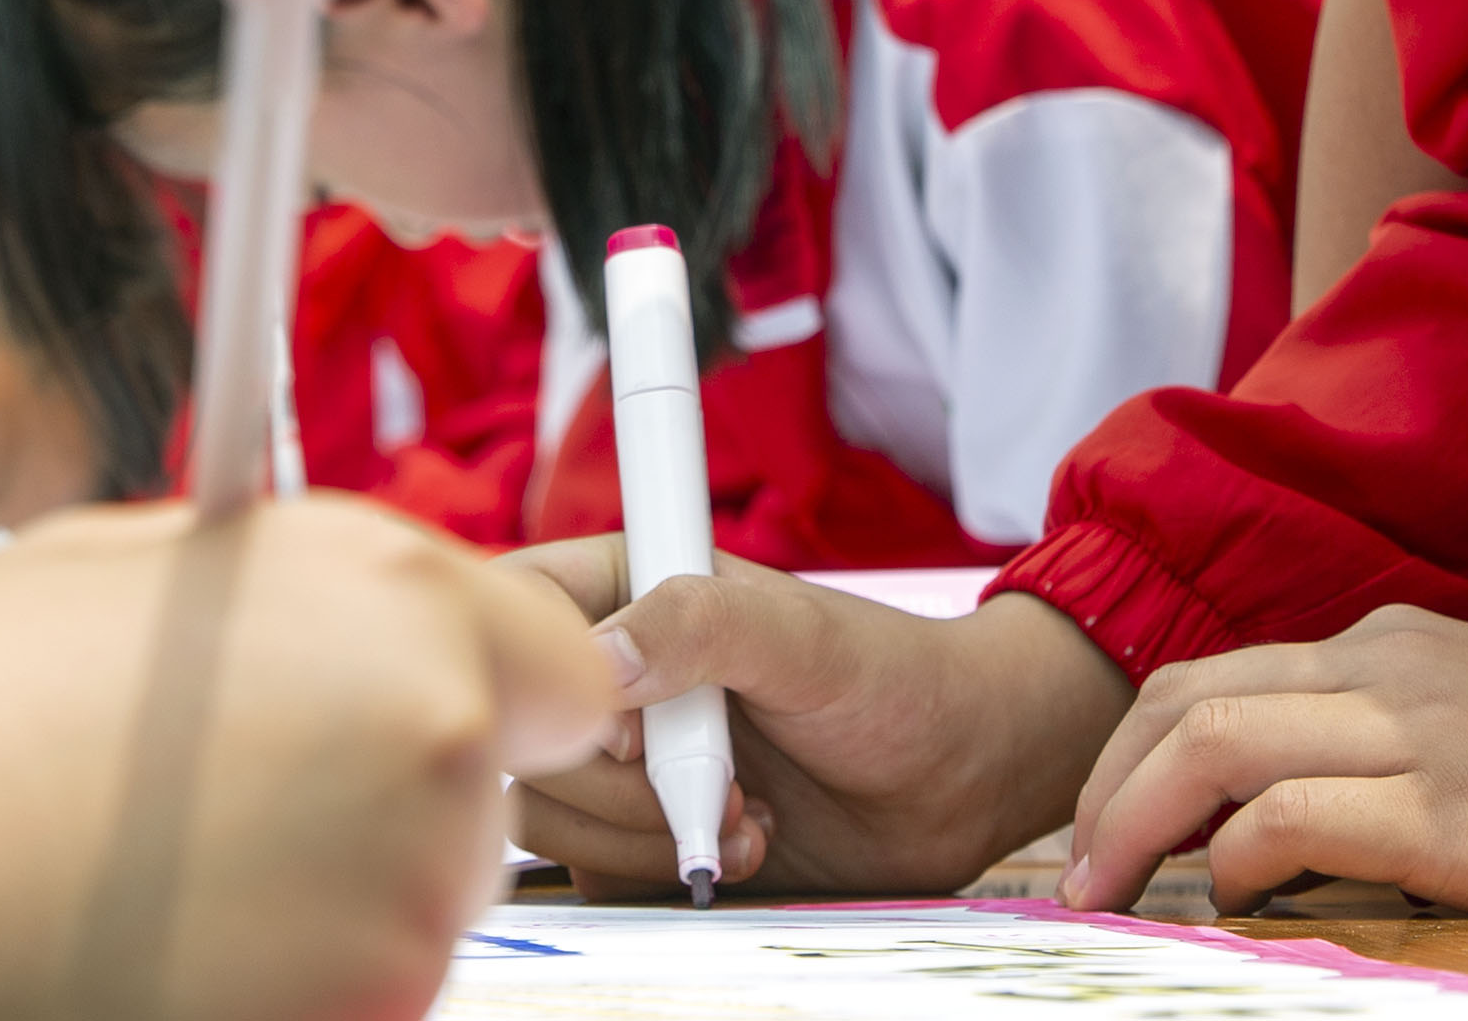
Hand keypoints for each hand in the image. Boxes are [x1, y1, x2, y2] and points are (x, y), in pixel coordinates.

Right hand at [0, 493, 604, 1020]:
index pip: (564, 662)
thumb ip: (296, 588)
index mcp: (398, 595)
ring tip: (162, 864)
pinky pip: (358, 989)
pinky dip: (286, 977)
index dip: (488, 691)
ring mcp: (408, 900)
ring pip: (421, 899)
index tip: (416, 714)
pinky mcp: (360, 1015)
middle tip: (228, 792)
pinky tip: (162, 939)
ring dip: (329, 890)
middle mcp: (437, 740)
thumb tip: (345, 608)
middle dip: (389, 788)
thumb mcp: (143, 567)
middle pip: (486, 786)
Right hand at [504, 542, 1132, 901]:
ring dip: (646, 834)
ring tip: (750, 811)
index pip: (512, 612)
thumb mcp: (799, 635)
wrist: (955, 777)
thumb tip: (600, 661)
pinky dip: (663, 874)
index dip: (541, 678)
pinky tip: (746, 846)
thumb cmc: (890, 679)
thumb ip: (699, 623)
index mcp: (628, 591)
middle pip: (521, 738)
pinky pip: (594, 875)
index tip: (631, 724)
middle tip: (720, 776)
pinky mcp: (642, 838)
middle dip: (616, 782)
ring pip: (547, 816)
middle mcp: (613, 677)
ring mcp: (622, 764)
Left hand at [1062, 607, 1467, 919]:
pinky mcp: (1452, 808)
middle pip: (1185, 695)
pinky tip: (1230, 896)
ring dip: (1133, 820)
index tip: (1100, 824)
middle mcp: (1385, 664)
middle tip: (1074, 867)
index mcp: (1387, 642)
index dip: (1130, 749)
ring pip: (1213, 739)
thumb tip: (1275, 838)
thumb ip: (1383, 751)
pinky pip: (1292, 812)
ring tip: (1101, 890)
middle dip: (1103, 781)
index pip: (1213, 674)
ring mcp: (1416, 728)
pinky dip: (1234, 854)